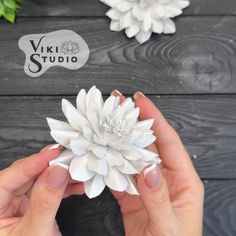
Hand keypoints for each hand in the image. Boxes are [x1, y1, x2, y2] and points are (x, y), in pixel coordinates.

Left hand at [0, 145, 83, 235]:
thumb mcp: (35, 232)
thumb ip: (45, 201)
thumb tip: (57, 171)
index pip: (9, 177)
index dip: (33, 162)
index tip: (55, 152)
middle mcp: (2, 202)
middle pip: (26, 175)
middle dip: (51, 167)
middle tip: (70, 160)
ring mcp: (17, 204)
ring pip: (39, 181)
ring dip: (60, 177)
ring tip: (78, 173)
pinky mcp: (31, 206)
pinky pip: (47, 191)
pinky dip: (63, 188)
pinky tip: (77, 186)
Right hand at [112, 91, 203, 235]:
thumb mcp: (170, 226)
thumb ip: (159, 198)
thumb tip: (148, 169)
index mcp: (184, 180)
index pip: (168, 141)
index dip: (154, 118)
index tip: (140, 101)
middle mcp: (165, 177)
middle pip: (147, 144)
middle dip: (132, 123)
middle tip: (118, 106)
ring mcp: (147, 185)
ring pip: (131, 156)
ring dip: (118, 142)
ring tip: (106, 125)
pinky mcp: (133, 195)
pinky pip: (120, 175)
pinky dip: (110, 165)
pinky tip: (100, 155)